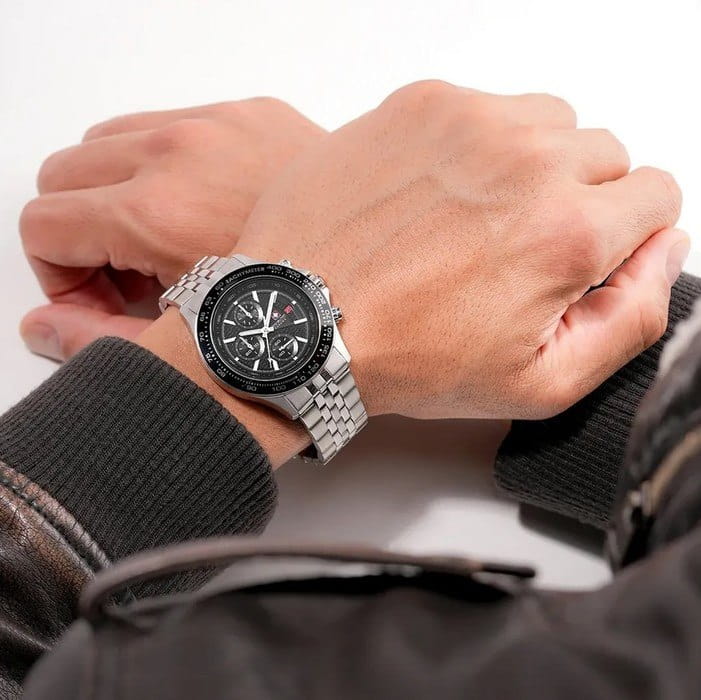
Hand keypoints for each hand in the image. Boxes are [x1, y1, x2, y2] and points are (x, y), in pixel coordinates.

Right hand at [20, 98, 323, 359]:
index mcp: (156, 212)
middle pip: (64, 173)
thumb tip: (42, 328)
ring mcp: (218, 123)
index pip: (43, 225)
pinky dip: (168, 164)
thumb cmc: (299, 312)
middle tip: (128, 274)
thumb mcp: (191, 340)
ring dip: (117, 190)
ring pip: (111, 139)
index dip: (59, 273)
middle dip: (80, 230)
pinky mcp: (252, 111)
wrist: (380, 274)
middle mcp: (179, 151)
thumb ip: (103, 340)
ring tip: (167, 241)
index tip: (98, 298)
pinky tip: (207, 208)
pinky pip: (173, 123)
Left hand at [228, 81, 684, 420]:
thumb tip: (662, 250)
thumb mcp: (538, 382)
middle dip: (578, 200)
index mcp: (565, 233)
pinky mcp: (421, 104)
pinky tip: (438, 194)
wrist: (303, 321)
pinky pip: (486, 108)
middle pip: (604, 157)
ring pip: (550, 123)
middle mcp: (527, 161)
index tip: (575, 259)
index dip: (622, 234)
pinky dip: (477, 145)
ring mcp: (470, 122)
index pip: (656, 197)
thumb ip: (631, 319)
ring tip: (478, 219)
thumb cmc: (406, 358)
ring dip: (532, 165)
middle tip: (516, 248)